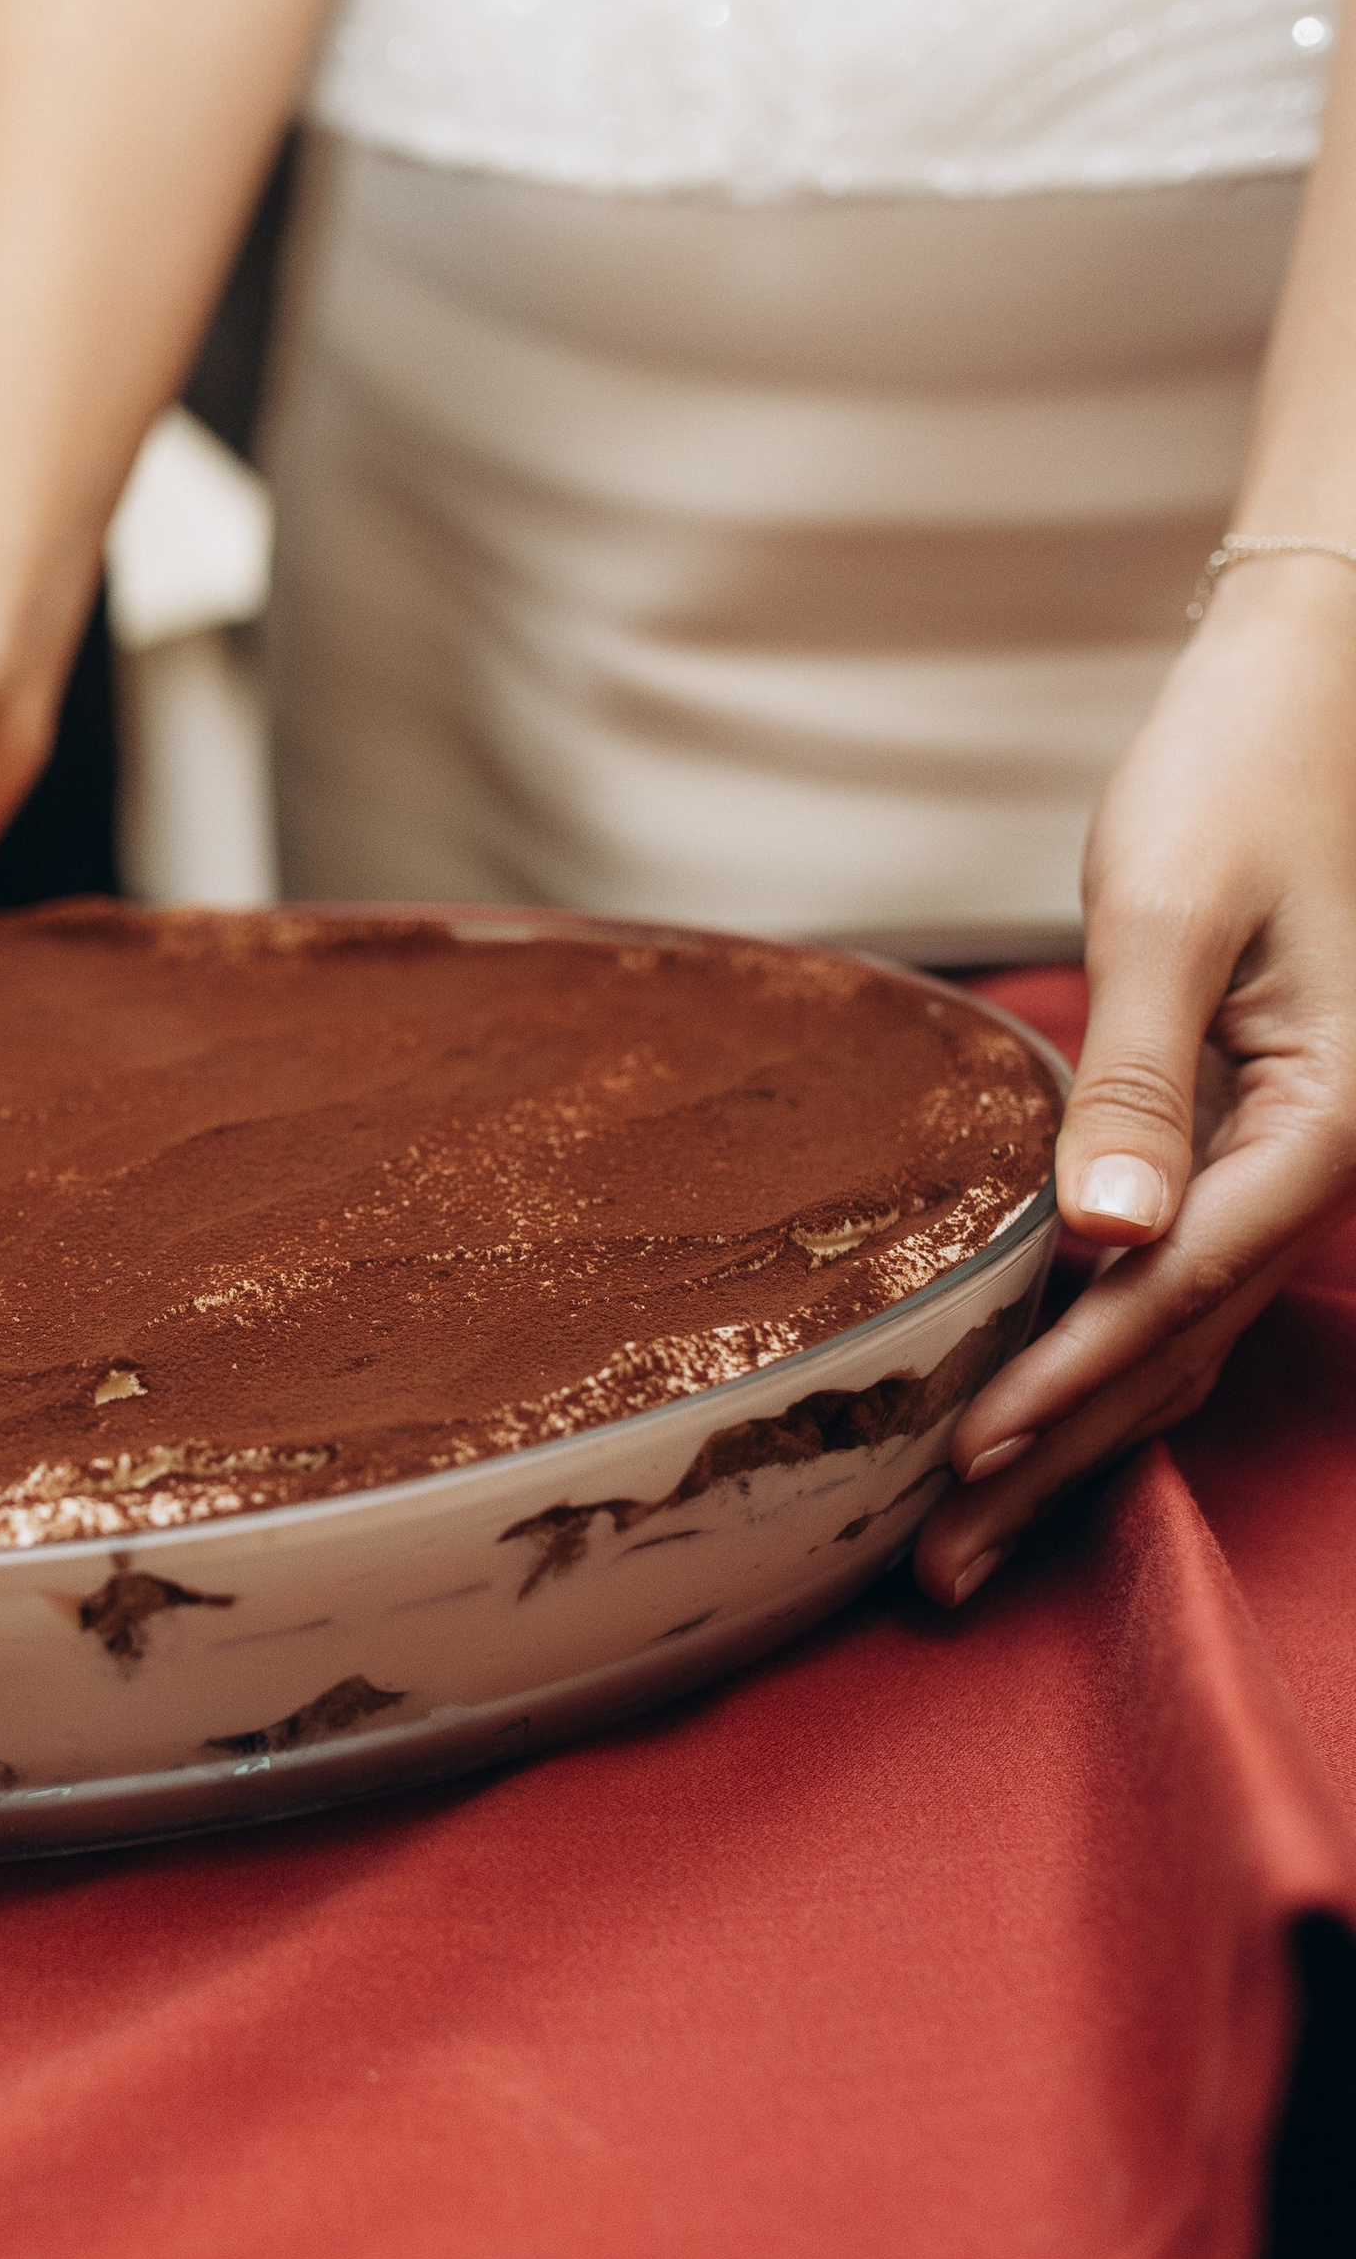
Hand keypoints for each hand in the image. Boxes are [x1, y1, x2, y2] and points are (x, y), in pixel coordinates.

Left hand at [917, 561, 1355, 1607]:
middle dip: (1060, 1454)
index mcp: (1323, 1115)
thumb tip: (1108, 1236)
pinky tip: (1035, 1414)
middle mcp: (1319, 1155)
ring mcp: (1289, 1154)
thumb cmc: (1244, 772)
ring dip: (1079, 1430)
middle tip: (939, 1571)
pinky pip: (1181, 1277)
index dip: (1071, 1378)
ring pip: (1181, 1328)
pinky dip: (1106, 1356)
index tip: (967, 1457)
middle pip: (1180, 1340)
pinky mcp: (1245, 1134)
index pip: (1181, 1281)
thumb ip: (1140, 1076)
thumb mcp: (1176, 912)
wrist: (1312, 687)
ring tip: (967, 1535)